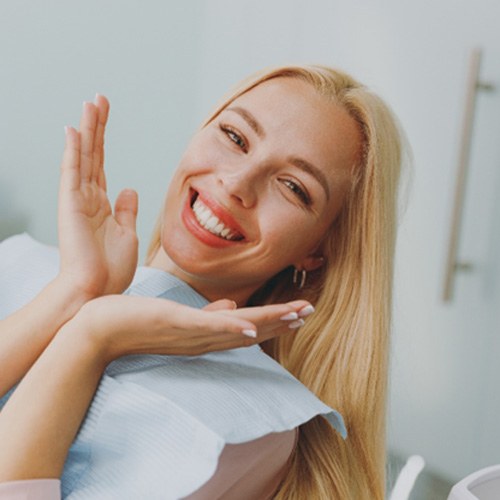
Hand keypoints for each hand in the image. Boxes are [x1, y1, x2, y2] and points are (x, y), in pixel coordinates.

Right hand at [57, 95, 138, 297]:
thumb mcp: (127, 234)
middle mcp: (88, 198)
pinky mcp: (71, 206)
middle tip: (99, 99)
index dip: (104, 141)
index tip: (105, 116)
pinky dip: (73, 151)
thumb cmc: (111, 269)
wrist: (96, 292)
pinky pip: (72, 172)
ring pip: (84, 157)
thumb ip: (127, 210)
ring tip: (91, 104)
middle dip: (97, 126)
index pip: (102, 165)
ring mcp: (78, 200)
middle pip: (94, 155)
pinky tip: (74, 129)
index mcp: (103, 205)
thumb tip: (129, 188)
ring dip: (88, 130)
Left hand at [72, 295, 314, 362]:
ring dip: (268, 322)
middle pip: (251, 331)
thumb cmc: (137, 321)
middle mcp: (203, 339)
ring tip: (295, 314)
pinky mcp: (175, 324)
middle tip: (309, 312)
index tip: (298, 313)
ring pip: (238, 329)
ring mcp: (191, 334)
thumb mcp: (178, 317)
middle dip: (281, 321)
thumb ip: (208, 315)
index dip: (275, 321)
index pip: (248, 329)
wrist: (98, 330)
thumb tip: (232, 307)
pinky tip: (253, 328)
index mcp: (205, 335)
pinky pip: (208, 328)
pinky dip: (231, 329)